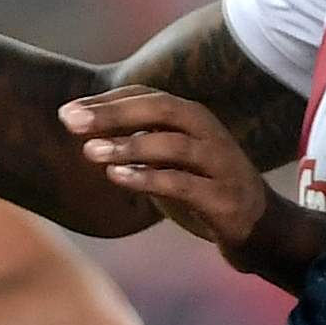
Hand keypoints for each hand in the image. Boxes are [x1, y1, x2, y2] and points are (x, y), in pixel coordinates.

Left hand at [62, 90, 280, 250]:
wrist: (259, 227)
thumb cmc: (203, 188)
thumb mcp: (169, 160)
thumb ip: (137, 142)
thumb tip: (83, 127)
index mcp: (193, 118)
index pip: (146, 97)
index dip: (107, 101)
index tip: (66, 111)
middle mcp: (208, 132)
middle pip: (161, 110)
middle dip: (114, 113)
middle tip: (71, 121)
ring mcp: (219, 163)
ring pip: (172, 145)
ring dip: (128, 146)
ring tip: (89, 151)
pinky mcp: (224, 197)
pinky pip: (183, 183)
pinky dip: (148, 178)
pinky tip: (117, 177)